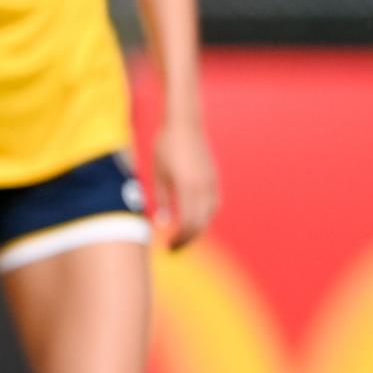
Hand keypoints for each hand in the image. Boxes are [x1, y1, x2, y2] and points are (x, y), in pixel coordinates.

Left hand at [151, 117, 219, 248]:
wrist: (185, 124)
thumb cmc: (166, 146)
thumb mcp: (158, 173)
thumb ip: (161, 199)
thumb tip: (163, 224)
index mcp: (188, 186)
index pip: (188, 223)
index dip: (180, 239)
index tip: (168, 247)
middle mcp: (204, 187)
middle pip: (201, 223)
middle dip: (188, 239)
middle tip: (174, 248)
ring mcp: (212, 182)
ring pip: (210, 215)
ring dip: (197, 228)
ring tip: (183, 236)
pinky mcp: (214, 178)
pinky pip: (214, 204)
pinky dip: (205, 216)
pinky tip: (193, 219)